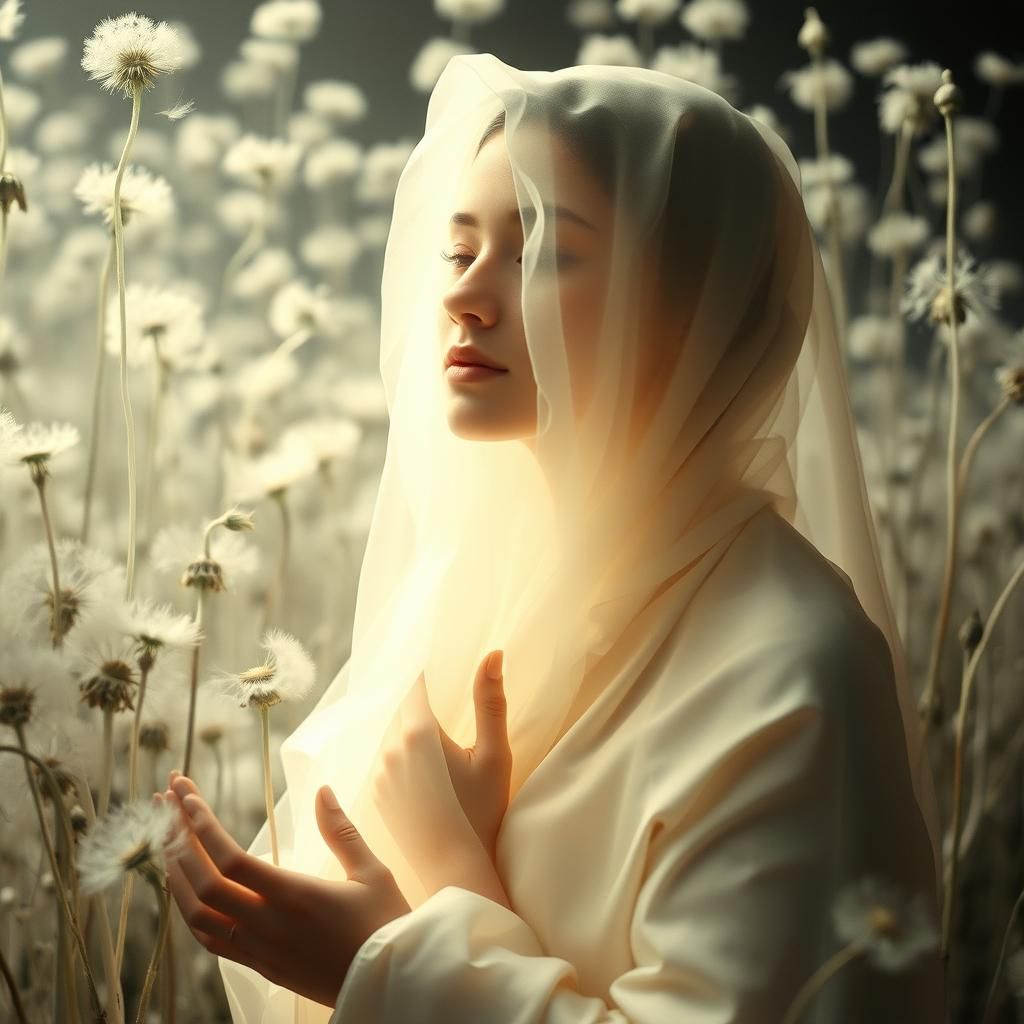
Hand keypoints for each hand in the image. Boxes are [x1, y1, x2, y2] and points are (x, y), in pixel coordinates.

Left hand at [162, 770, 409, 1008]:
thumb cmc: (384, 925)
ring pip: (196, 914)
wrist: (386, 985)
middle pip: (202, 881)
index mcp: (293, 896)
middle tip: (166, 800)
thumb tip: (323, 791)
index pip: (230, 858)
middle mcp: (266, 924)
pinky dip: (188, 909)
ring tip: (167, 838)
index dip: (201, 824)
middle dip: (176, 836)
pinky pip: (208, 938)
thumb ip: (341, 830)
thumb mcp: (372, 871)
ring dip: (175, 873)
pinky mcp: (258, 965)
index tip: (184, 793)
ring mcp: (257, 949)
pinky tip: (186, 888)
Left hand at [381, 651, 511, 863]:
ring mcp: (380, 772)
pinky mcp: (378, 793)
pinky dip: (404, 753)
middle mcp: (391, 748)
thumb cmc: (481, 810)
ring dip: (411, 728)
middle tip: (441, 691)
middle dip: (421, 700)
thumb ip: (491, 701)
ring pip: (394, 734)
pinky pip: (388, 759)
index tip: (439, 662)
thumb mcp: (494, 754)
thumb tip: (493, 654)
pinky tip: (425, 766)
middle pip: (403, 709)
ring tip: (436, 728)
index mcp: (418, 733)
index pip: (415, 686)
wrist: (453, 867)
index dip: (427, 672)